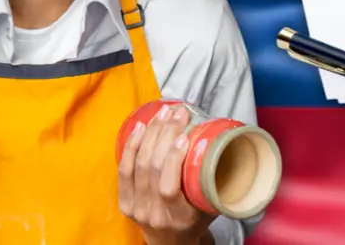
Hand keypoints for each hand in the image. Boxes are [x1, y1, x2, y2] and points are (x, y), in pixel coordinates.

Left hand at [118, 104, 215, 244]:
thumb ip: (214, 181)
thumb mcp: (211, 206)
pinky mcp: (124, 200)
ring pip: (138, 164)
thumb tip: (220, 142)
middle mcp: (152, 213)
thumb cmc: (196, 222)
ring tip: (163, 113)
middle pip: (152, 168)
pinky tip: (140, 126)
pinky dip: (132, 144)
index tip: (185, 135)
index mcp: (176, 217)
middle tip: (177, 113)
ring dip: (150, 133)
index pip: (168, 186)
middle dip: (164, 134)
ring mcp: (135, 207)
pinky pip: (123, 169)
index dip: (174, 158)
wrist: (170, 244)